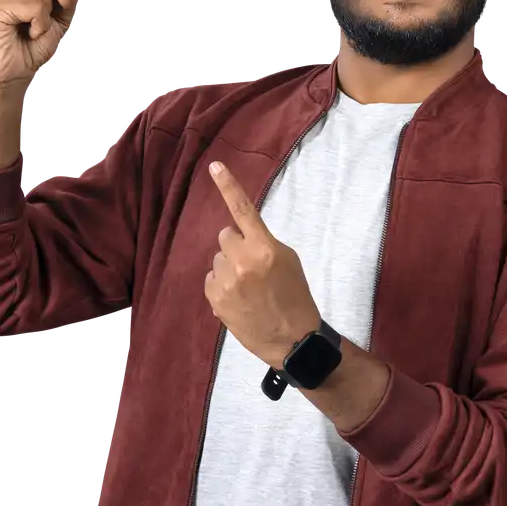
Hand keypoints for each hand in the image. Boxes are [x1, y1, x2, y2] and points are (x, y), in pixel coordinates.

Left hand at [205, 162, 319, 368]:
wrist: (292, 339)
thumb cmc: (296, 297)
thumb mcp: (289, 261)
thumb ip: (264, 243)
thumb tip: (241, 237)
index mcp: (265, 248)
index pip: (243, 211)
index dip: (228, 186)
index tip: (214, 166)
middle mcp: (243, 261)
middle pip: (226, 236)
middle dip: (236, 246)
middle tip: (253, 266)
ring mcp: (227, 281)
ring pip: (217, 259)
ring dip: (229, 267)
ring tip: (248, 288)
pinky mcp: (216, 299)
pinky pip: (211, 280)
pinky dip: (222, 286)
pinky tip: (239, 299)